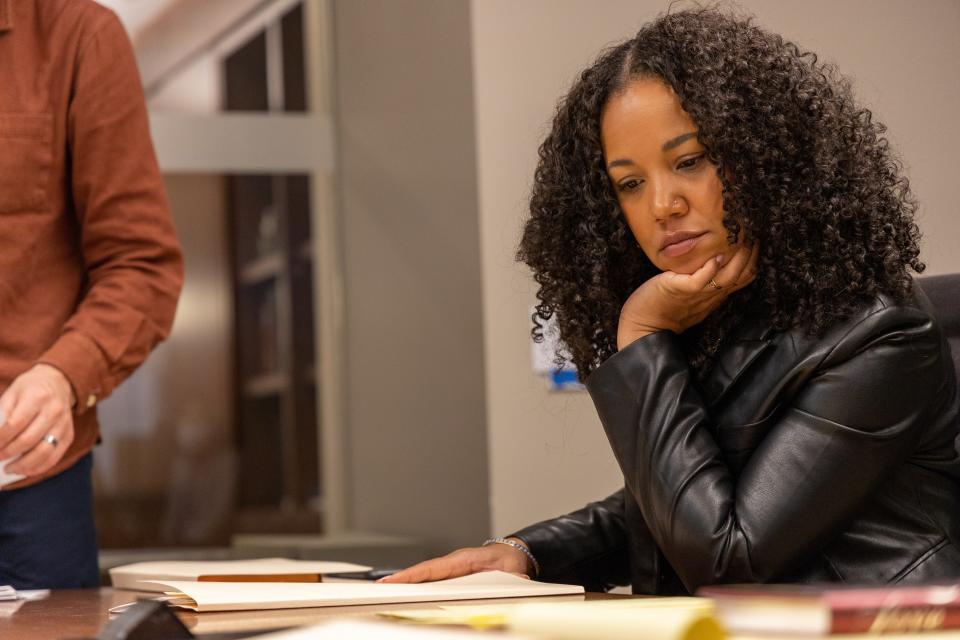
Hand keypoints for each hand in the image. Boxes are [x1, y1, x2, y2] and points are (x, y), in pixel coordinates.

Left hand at [0, 364, 75, 476]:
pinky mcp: (69, 434)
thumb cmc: (29, 389)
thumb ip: (1, 415)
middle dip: (8, 453)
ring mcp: (64, 424)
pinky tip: (25, 470)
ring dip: (23, 465)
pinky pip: (54, 456)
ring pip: (43, 452)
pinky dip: (38, 467)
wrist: (58, 382)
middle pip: (28, 440)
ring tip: (10, 468)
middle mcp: (54, 410)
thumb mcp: (12, 394)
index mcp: (37, 397)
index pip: (15, 424)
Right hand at [379, 539, 531, 582]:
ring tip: (388, 591)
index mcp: (464, 560)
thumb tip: (516, 584)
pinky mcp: (453, 575)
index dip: (412, 575)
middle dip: (401, 579)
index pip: (432, 568)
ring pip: (426, 576)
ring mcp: (452, 568)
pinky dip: (419, 584)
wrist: (514, 554)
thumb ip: (512, 580)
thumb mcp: (513, 572)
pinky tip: (410, 593)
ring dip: (408, 582)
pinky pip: (433, 579)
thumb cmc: (510, 562)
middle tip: (380, 587)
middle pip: (423, 572)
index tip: (393, 581)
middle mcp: (454, 563)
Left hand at [618, 243, 758, 348]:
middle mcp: (711, 295)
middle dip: (752, 254)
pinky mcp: (679, 290)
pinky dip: (709, 269)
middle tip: (755, 232)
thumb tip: (713, 256)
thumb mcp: (690, 292)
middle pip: (741, 276)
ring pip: (727, 278)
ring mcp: (697, 294)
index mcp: (715, 295)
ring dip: (738, 258)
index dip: (754, 259)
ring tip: (742, 239)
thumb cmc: (663, 306)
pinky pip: (699, 281)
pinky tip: (716, 256)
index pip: (744, 278)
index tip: (757, 239)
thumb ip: (704, 278)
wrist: (643, 326)